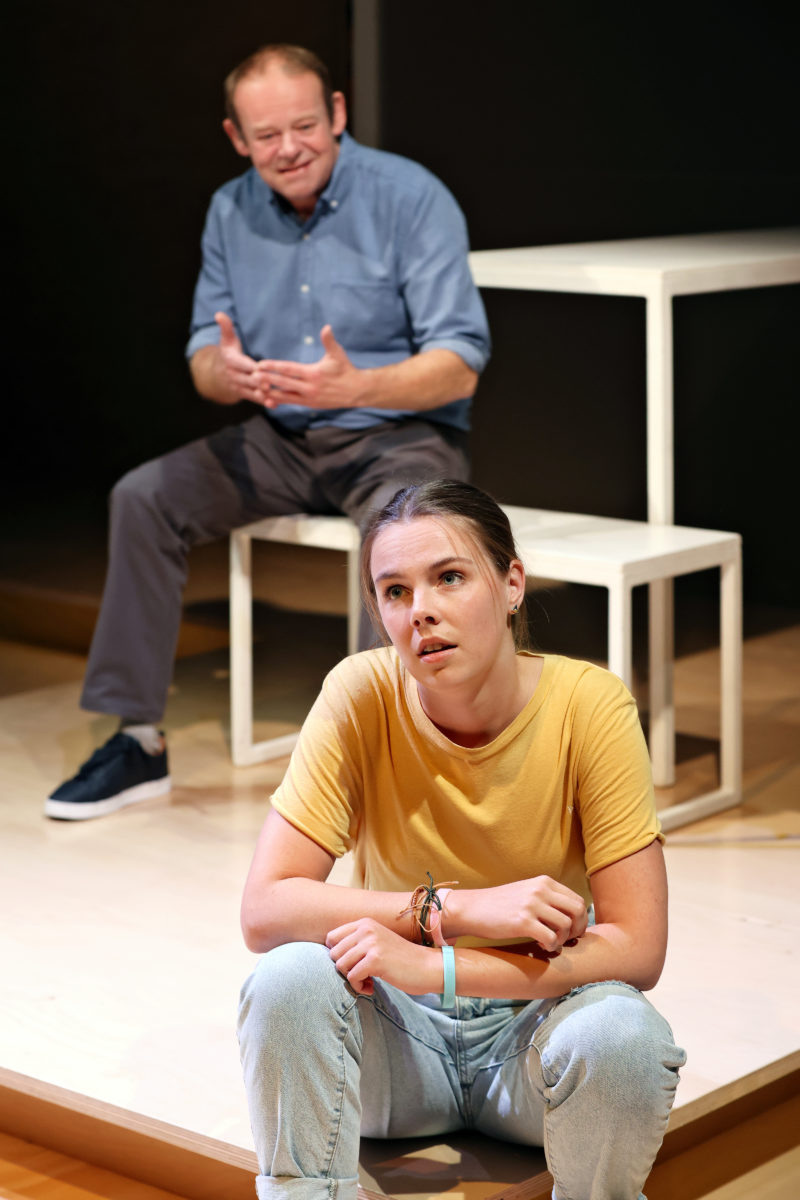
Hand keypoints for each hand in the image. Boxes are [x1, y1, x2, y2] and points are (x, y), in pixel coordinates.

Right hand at [214, 312, 270, 403]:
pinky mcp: (246, 395)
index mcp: (230, 361)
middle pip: (247, 379)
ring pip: (251, 392)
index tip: (258, 368)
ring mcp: (240, 387)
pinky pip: (255, 400)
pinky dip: (265, 403)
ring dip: (262, 396)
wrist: (219, 374)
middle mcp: (234, 375)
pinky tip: (275, 405)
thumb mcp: (227, 339)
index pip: (240, 363)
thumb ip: (226, 327)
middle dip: (258, 382)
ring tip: (274, 398)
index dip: (249, 366)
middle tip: (269, 383)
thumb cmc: (229, 353)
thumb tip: (218, 314)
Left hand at [258, 325, 364, 409]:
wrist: (356, 391)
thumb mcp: (338, 354)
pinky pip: (291, 403)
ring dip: (270, 392)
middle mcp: (309, 387)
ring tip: (257, 389)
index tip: (260, 364)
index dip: (273, 367)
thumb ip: (329, 341)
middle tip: (252, 376)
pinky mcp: (310, 404)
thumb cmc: (345, 369)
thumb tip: (326, 327)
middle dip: (267, 380)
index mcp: (313, 373)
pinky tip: (269, 398)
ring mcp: (309, 398)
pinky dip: (280, 400)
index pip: (289, 369)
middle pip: (283, 383)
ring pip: (285, 396)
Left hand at [326, 919, 439, 994]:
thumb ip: (356, 943)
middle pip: (333, 953)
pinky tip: (371, 987)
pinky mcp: (376, 959)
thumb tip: (329, 953)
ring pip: (340, 965)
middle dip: (344, 969)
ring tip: (367, 981)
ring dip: (351, 979)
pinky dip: (359, 987)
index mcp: (365, 923)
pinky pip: (352, 977)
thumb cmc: (400, 959)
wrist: (426, 967)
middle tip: (361, 975)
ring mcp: (371, 943)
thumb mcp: (377, 942)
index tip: (353, 964)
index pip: (331, 937)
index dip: (338, 955)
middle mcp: (366, 929)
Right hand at [457, 877, 587, 953]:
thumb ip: (548, 899)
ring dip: (562, 940)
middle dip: (577, 929)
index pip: (578, 900)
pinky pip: (551, 938)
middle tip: (567, 940)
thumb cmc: (500, 905)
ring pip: (566, 925)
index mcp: (544, 882)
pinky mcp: (522, 921)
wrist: (472, 908)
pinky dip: (551, 946)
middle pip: (578, 911)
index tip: (573, 931)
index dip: (581, 920)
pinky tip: (540, 945)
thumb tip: (572, 918)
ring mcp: (532, 905)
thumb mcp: (527, 892)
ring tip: (549, 942)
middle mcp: (540, 890)